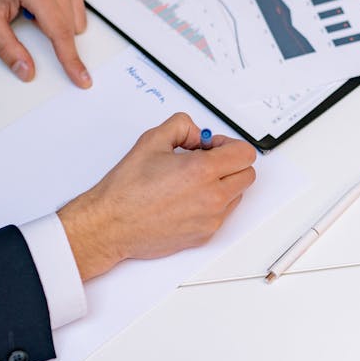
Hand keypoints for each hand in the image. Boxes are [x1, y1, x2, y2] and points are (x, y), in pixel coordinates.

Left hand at [0, 0, 90, 87]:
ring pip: (78, 20)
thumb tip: (26, 71)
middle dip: (52, 32)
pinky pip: (80, 6)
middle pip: (70, 29)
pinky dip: (66, 7)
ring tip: (38, 3)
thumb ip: (6, 47)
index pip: (59, 32)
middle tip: (29, 14)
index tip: (82, 78)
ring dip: (60, 20)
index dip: (70, 59)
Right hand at [57, 113, 257, 280]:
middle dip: (230, 163)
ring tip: (193, 180)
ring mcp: (211, 219)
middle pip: (247, 173)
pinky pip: (223, 214)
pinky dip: (213, 203)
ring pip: (237, 194)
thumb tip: (198, 134)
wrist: (112, 224)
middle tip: (206, 160)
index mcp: (202, 171)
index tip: (212, 146)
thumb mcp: (152, 140)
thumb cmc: (127, 189)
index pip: (245, 153)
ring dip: (224, 183)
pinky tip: (188, 198)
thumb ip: (182, 126)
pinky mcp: (205, 234)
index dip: (229, 145)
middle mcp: (212, 197)